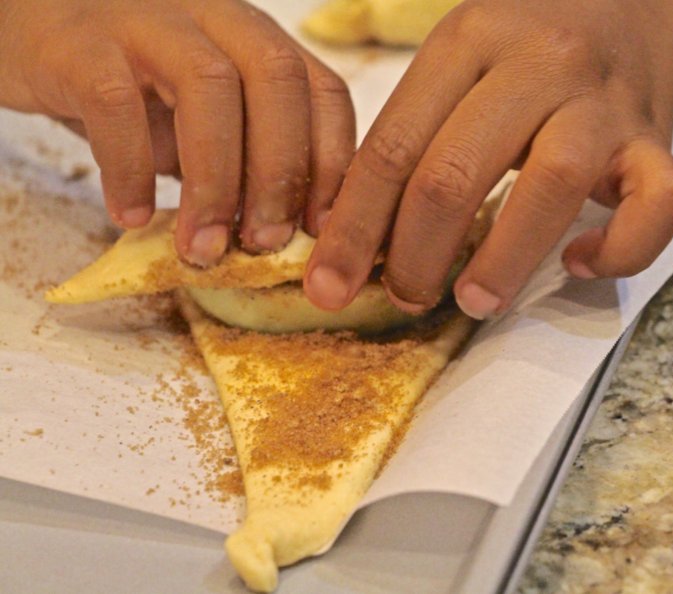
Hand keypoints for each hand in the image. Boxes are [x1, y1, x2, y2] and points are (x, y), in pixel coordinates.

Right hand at [0, 0, 354, 265]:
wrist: (27, 26)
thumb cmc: (132, 85)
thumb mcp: (203, 119)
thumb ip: (243, 158)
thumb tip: (285, 235)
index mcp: (255, 40)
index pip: (322, 89)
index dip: (334, 162)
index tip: (324, 228)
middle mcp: (214, 17)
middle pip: (277, 81)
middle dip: (281, 173)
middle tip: (265, 244)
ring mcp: (148, 21)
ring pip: (208, 86)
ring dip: (215, 180)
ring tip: (201, 245)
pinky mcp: (81, 41)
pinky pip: (115, 103)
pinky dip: (129, 168)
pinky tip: (132, 215)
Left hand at [304, 0, 672, 317]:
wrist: (628, 0)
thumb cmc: (526, 49)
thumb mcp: (458, 65)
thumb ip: (413, 136)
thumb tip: (359, 238)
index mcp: (468, 39)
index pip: (393, 146)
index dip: (353, 227)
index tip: (331, 283)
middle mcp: (538, 62)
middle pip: (456, 171)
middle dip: (414, 254)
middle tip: (403, 296)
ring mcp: (604, 100)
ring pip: (551, 185)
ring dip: (501, 260)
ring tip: (473, 301)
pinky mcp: (656, 138)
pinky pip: (657, 202)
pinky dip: (620, 249)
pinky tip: (580, 263)